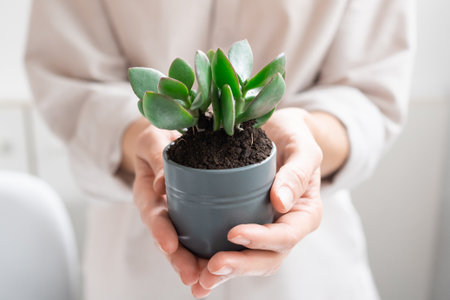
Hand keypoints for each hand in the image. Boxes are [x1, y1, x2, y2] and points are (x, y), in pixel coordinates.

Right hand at [132, 124, 209, 292]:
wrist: (165, 142)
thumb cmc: (157, 139)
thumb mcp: (151, 140)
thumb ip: (156, 156)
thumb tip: (161, 185)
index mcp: (148, 193)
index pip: (153, 214)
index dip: (160, 231)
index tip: (169, 245)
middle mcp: (162, 210)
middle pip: (168, 239)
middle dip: (179, 259)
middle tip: (192, 276)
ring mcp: (177, 216)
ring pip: (185, 244)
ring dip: (195, 263)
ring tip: (207, 282)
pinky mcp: (195, 216)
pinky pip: (201, 236)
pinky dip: (209, 253)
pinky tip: (222, 268)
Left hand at [195, 108, 322, 295]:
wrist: (280, 132)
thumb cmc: (295, 137)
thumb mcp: (303, 148)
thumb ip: (297, 173)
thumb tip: (281, 202)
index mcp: (303, 214)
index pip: (286, 236)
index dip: (262, 240)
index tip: (234, 233)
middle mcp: (284, 228)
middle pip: (266, 258)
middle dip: (239, 266)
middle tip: (212, 268)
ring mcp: (264, 230)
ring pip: (247, 260)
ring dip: (223, 274)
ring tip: (198, 280)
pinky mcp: (244, 224)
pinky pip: (230, 247)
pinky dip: (211, 259)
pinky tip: (192, 266)